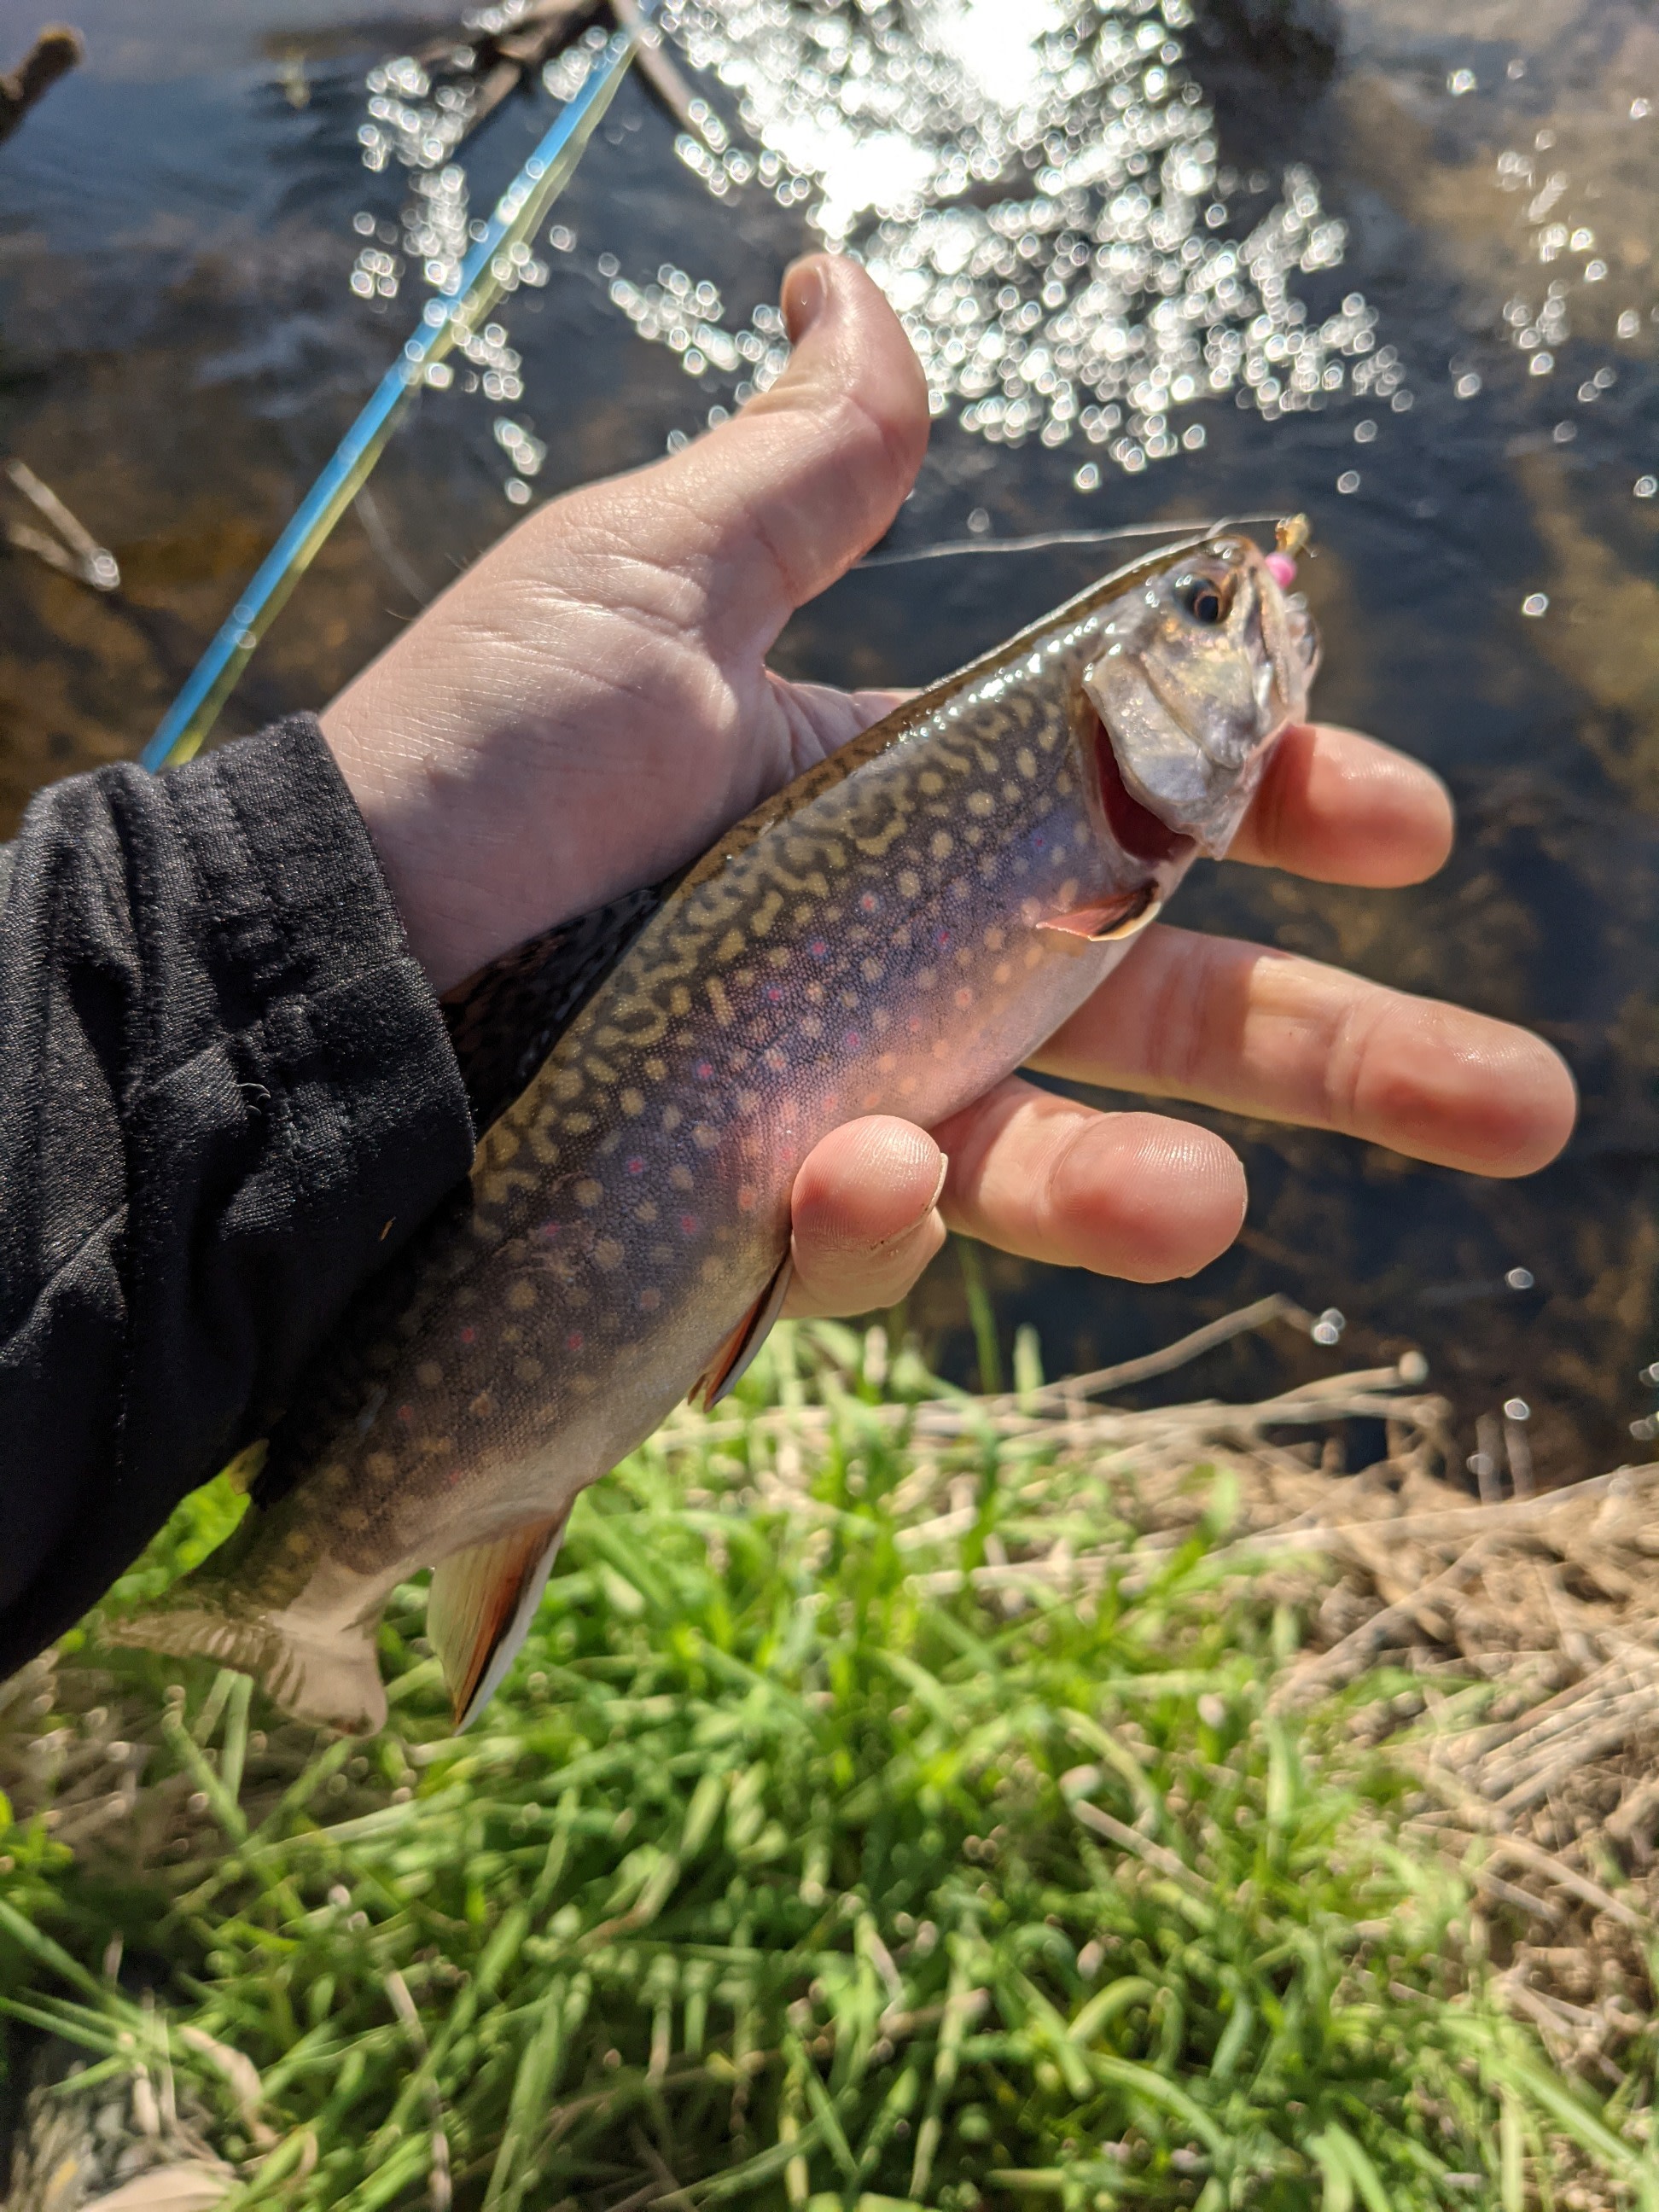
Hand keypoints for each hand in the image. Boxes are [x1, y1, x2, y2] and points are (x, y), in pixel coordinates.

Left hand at [322, 255, 1576, 1319]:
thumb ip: (795, 473)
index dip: (1278, 812)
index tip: (1404, 821)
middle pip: (1157, 1020)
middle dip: (1343, 1058)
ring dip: (1139, 1193)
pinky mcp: (751, 1233)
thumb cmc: (478, 766)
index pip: (1138, 816)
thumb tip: (849, 282)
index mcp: (900, 809)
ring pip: (1046, 1173)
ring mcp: (835, 1111)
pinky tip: (830, 1172)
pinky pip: (853, 1247)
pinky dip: (862, 1222)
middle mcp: (894, 969)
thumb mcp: (647, 584)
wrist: (313, 972)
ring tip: (1206, 1209)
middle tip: (1519, 1107)